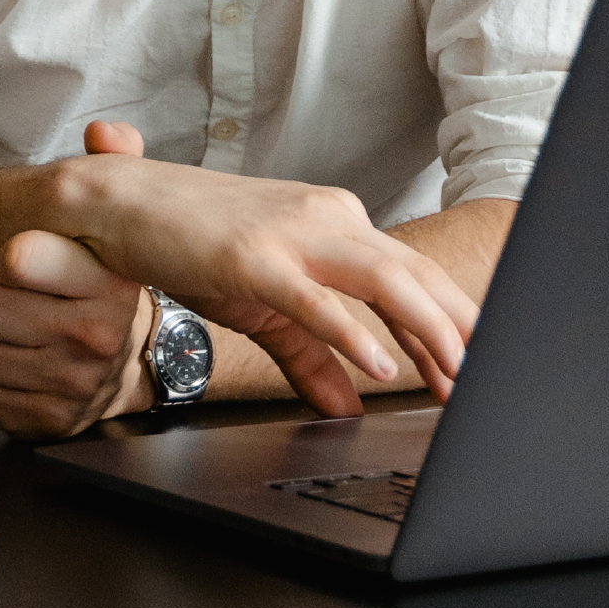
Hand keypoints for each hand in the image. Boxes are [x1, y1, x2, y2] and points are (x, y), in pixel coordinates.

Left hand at [0, 120, 153, 436]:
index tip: (23, 259)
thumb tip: (106, 131)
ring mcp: (77, 384)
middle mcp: (97, 336)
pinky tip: (19, 365)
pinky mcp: (53, 422)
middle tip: (14, 299)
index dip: (8, 256)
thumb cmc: (110, 287)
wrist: (145, 361)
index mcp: (109, 282)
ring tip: (18, 332)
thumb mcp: (122, 225)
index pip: (17, 257)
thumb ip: (114, 166)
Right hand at [37, 123, 475, 422]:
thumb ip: (312, 355)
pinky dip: (353, 332)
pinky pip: (315, 298)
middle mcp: (327, 219)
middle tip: (488, 381)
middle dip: (459, 332)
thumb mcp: (265, 305)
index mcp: (336, 224)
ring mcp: (292, 233)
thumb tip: (348, 403)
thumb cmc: (191, 241)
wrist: (119, 204)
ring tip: (454, 375)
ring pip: (383, 278)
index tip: (478, 369)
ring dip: (428, 330)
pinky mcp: (254, 255)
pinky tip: (380, 364)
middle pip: (415, 275)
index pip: (412, 275)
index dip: (452, 324)